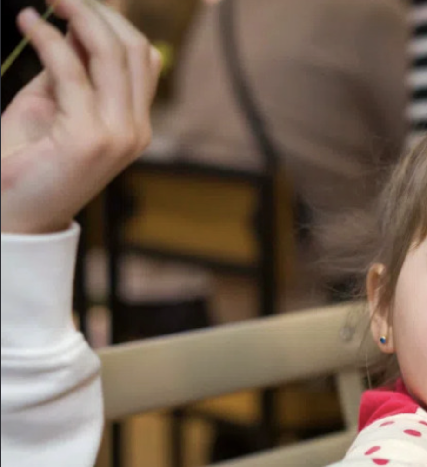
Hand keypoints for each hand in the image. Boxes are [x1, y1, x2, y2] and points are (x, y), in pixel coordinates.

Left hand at [1, 0, 161, 234]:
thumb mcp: (51, 104)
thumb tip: (74, 21)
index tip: (77, 1)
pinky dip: (47, 39)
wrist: (13, 214)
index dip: (114, 20)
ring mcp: (117, 135)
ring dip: (78, 15)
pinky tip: (29, 23)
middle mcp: (135, 129)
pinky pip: (71, 71)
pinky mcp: (89, 137)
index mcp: (133, 124)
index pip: (143, 58)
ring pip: (112, 55)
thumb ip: (68, 68)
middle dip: (98, 11)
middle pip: (134, 49)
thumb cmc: (24, 162)